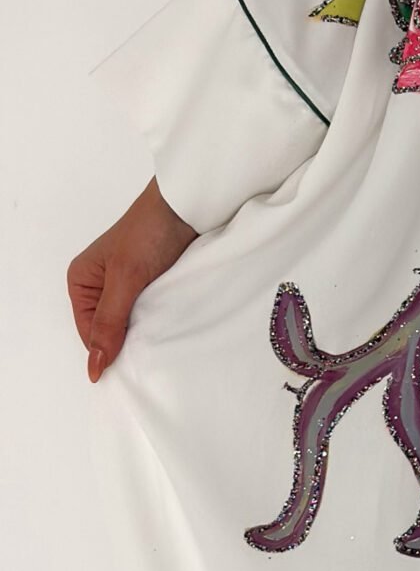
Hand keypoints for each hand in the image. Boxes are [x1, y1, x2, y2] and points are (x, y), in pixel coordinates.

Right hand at [68, 177, 198, 381]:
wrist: (187, 204)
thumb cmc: (149, 232)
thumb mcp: (125, 280)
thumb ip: (109, 322)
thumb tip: (94, 366)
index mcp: (81, 282)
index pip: (89, 333)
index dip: (108, 348)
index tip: (133, 360)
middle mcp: (99, 285)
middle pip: (109, 329)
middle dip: (128, 339)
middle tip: (150, 346)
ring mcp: (126, 285)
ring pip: (131, 322)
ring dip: (146, 328)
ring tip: (161, 332)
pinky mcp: (150, 283)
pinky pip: (150, 311)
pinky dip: (158, 318)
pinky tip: (169, 322)